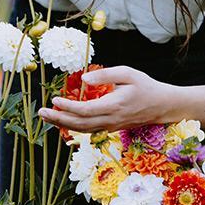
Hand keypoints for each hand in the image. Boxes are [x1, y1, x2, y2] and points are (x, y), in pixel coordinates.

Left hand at [38, 66, 176, 133]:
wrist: (163, 106)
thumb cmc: (146, 86)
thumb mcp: (128, 73)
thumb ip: (106, 74)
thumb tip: (84, 78)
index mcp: (113, 105)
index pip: (85, 111)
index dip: (68, 107)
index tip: (55, 98)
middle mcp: (110, 120)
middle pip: (79, 124)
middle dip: (58, 119)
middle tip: (41, 112)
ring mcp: (110, 127)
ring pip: (82, 130)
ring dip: (62, 125)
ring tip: (47, 116)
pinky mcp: (111, 128)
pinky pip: (89, 131)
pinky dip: (74, 128)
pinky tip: (63, 122)